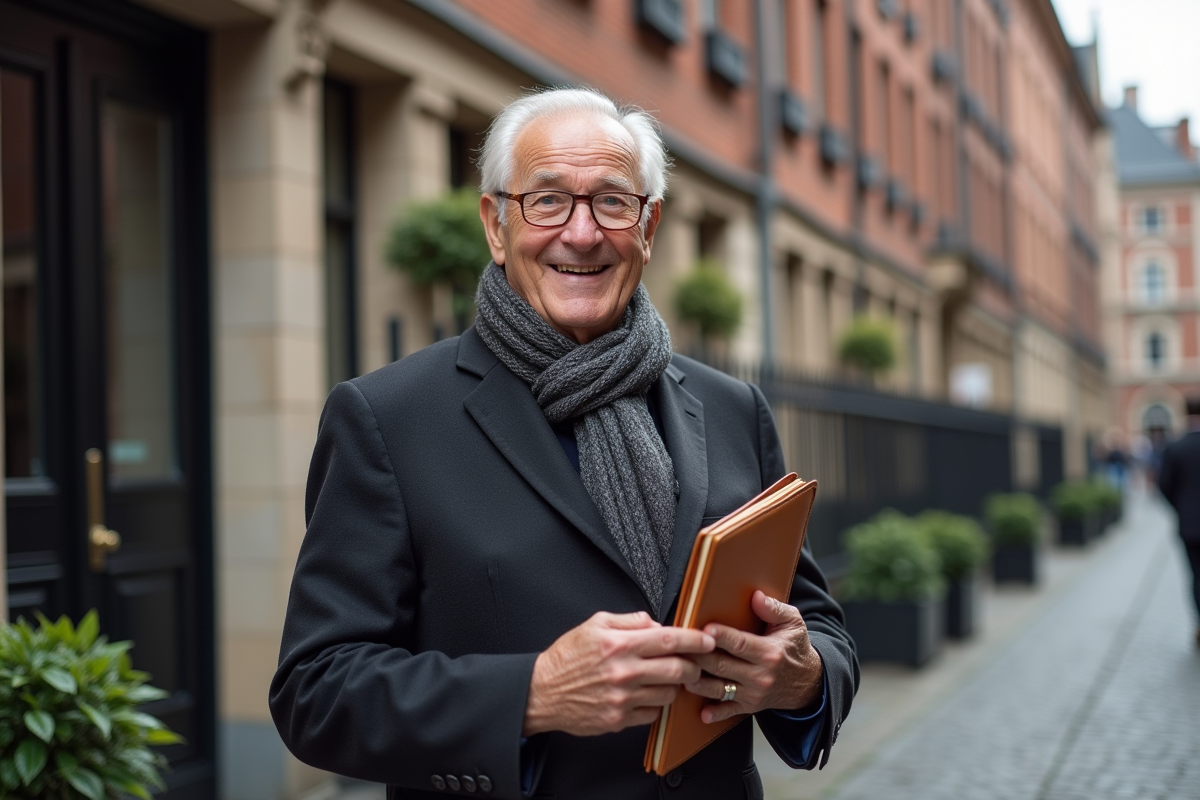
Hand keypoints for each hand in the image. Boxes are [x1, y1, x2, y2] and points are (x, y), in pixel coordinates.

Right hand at [523, 611, 715, 736]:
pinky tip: (644, 694)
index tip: (706, 640)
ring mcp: (622, 699)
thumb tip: (655, 623)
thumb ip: (628, 621)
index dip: (693, 640)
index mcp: (618, 645)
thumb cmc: (566, 659)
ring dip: (673, 685)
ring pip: (669, 693)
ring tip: (662, 678)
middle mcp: (623, 672)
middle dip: (693, 665)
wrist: (541, 693)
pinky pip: (652, 713)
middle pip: (677, 669)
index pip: (668, 640)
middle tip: (693, 663)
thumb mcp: (594, 625)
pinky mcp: (619, 720)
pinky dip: (654, 703)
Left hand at [685, 591, 822, 723]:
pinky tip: (701, 711)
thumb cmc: (795, 648)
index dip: (722, 637)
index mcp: (770, 653)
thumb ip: (774, 609)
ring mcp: (753, 693)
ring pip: (720, 689)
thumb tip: (756, 596)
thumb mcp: (793, 624)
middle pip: (723, 665)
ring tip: (679, 671)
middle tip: (679, 648)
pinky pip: (729, 711)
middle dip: (699, 657)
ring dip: (698, 682)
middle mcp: (760, 675)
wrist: (808, 683)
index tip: (705, 629)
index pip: (741, 644)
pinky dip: (715, 713)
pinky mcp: (749, 706)